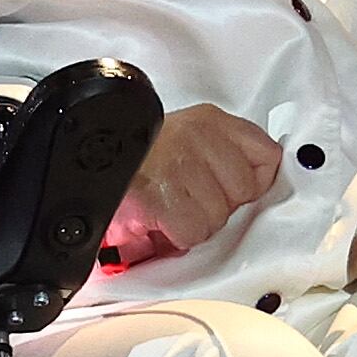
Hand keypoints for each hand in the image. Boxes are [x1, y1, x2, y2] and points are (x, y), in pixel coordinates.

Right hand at [108, 100, 281, 265]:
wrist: (88, 168)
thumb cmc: (139, 162)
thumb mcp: (192, 143)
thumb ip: (228, 159)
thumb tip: (261, 188)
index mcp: (210, 120)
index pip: (267, 156)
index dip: (253, 185)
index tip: (235, 193)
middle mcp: (199, 136)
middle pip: (244, 192)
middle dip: (220, 207)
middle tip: (190, 201)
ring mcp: (180, 163)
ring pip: (219, 216)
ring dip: (195, 223)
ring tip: (171, 208)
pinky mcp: (161, 194)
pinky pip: (193, 231)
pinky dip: (177, 235)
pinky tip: (161, 220)